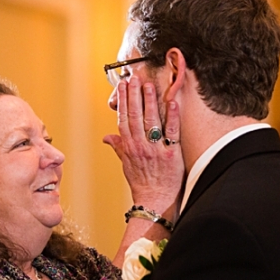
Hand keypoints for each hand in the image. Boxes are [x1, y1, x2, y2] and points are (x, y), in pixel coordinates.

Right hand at [104, 76, 184, 220]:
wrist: (156, 201)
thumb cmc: (142, 184)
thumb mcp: (126, 165)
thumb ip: (118, 148)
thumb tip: (107, 137)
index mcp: (129, 147)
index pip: (123, 119)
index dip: (123, 101)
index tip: (123, 86)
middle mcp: (140, 146)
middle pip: (135, 116)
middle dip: (134, 95)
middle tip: (135, 78)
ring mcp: (155, 149)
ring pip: (151, 121)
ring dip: (149, 101)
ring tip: (148, 85)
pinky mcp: (171, 154)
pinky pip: (171, 132)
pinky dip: (172, 116)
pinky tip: (172, 102)